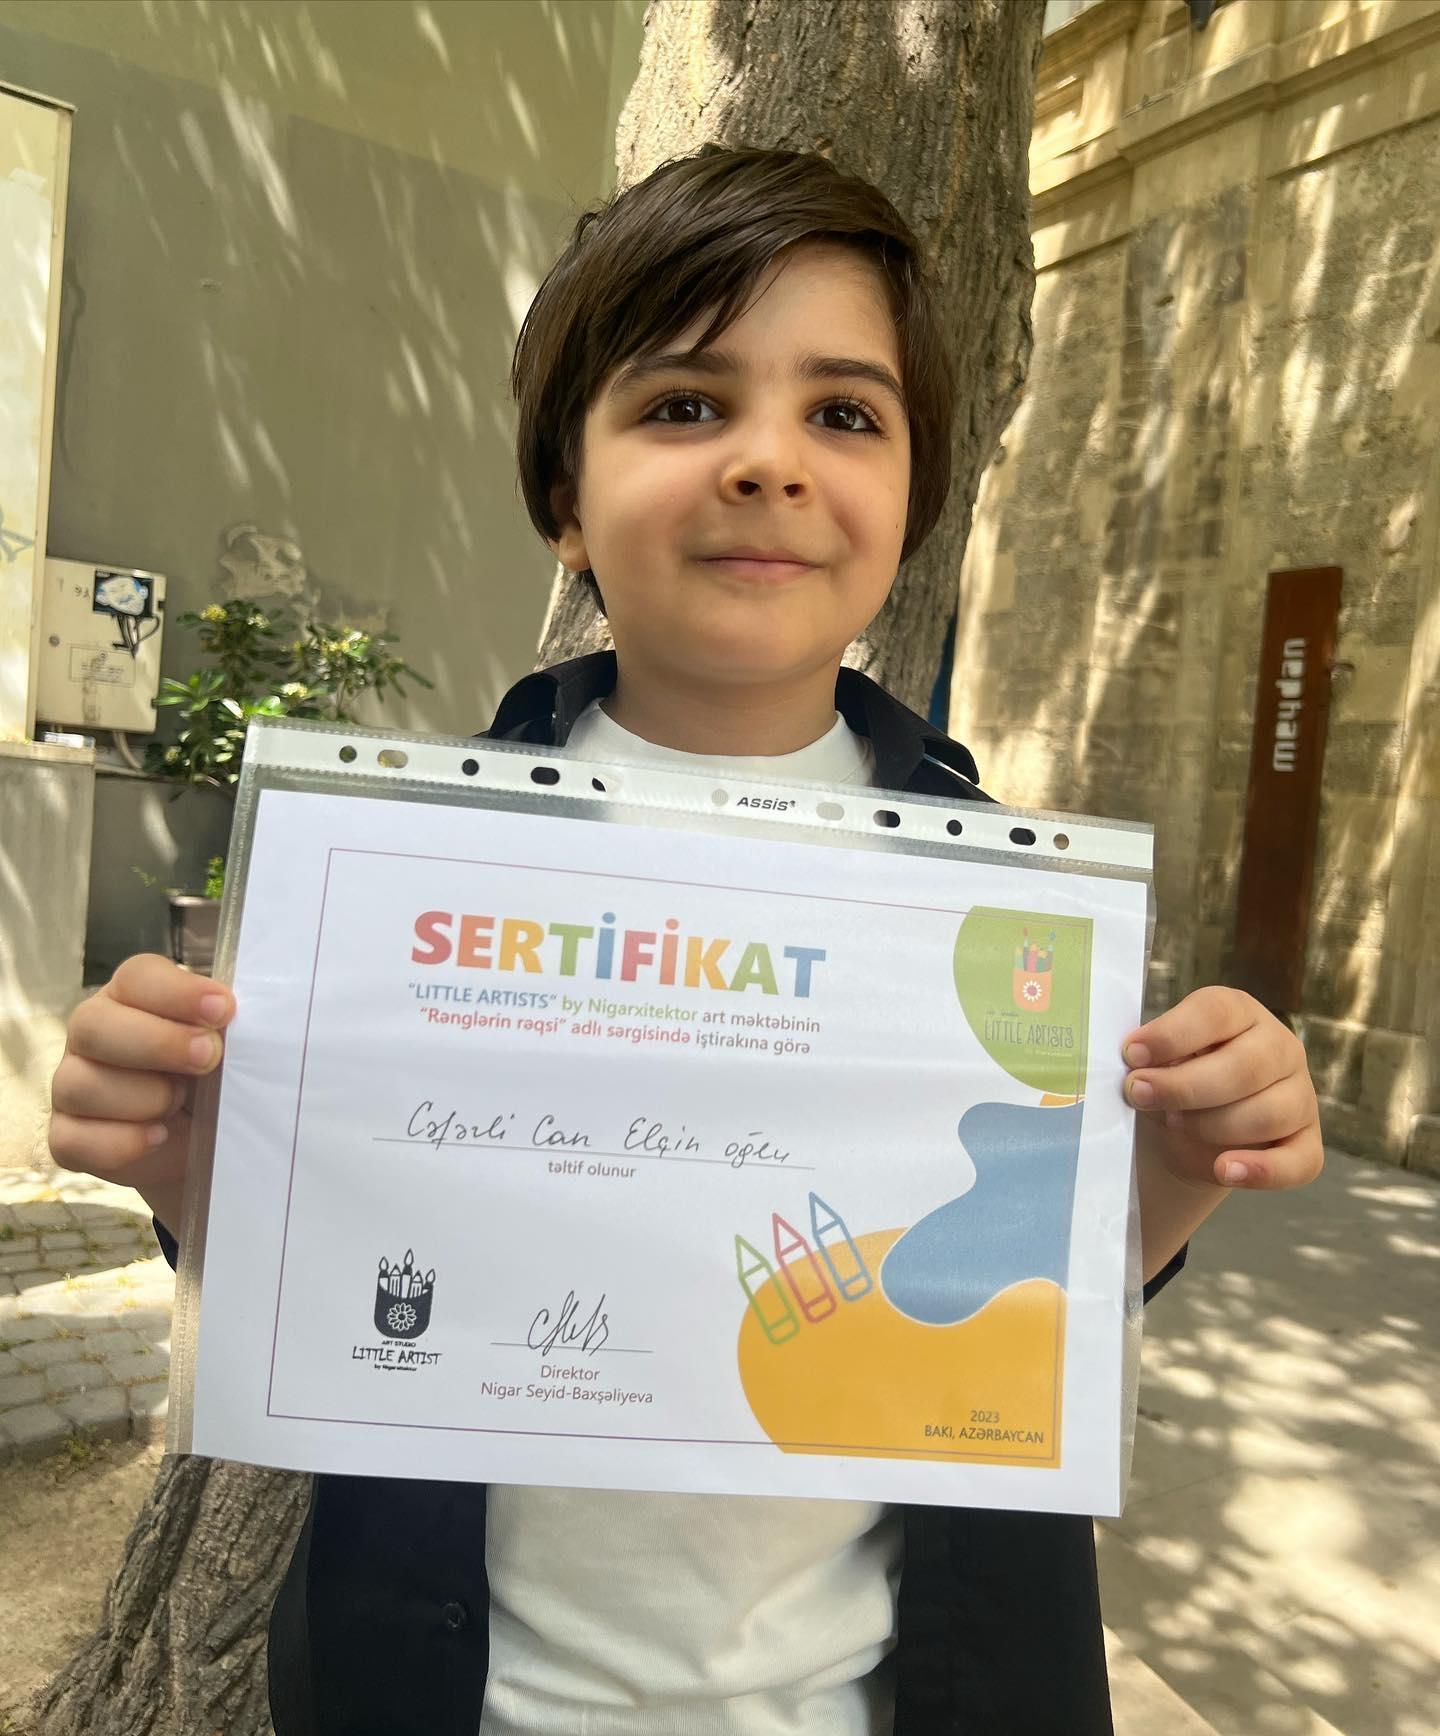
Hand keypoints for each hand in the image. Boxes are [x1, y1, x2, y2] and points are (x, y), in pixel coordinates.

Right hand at [49, 954, 234, 1227]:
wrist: (210, 1144)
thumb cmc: (219, 1080)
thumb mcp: (232, 1051)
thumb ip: (229, 1031)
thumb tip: (239, 1023)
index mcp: (134, 997)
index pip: (138, 977)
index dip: (178, 992)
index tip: (224, 1009)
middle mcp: (95, 1034)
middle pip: (94, 1024)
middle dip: (157, 1042)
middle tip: (208, 1057)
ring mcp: (72, 1085)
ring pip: (80, 1084)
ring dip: (142, 1097)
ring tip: (181, 1105)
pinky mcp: (68, 1136)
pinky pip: (72, 1140)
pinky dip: (120, 1142)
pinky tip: (159, 1137)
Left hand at [1123, 986, 1322, 1191]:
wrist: (1182, 1133)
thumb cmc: (1169, 1081)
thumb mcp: (1155, 1062)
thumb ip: (1149, 1059)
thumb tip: (1135, 1066)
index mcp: (1240, 1013)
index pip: (1216, 1012)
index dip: (1172, 1034)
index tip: (1131, 1054)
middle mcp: (1279, 1047)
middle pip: (1246, 1066)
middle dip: (1184, 1087)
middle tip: (1139, 1095)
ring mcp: (1299, 1095)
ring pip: (1268, 1114)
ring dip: (1211, 1125)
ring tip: (1174, 1124)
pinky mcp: (1306, 1143)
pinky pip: (1299, 1162)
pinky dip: (1262, 1171)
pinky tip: (1225, 1170)